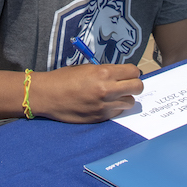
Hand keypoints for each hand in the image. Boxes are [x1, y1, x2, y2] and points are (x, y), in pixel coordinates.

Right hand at [28, 64, 143, 122]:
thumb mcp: (87, 68)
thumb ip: (106, 71)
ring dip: (125, 98)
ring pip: (130, 102)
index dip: (132, 72)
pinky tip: (105, 104)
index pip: (134, 72)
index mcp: (104, 73)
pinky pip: (117, 112)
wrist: (48, 95)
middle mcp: (107, 90)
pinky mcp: (100, 118)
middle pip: (138, 87)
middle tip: (127, 84)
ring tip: (115, 95)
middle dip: (134, 85)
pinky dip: (115, 108)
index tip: (128, 73)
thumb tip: (121, 75)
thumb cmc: (64, 78)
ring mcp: (104, 106)